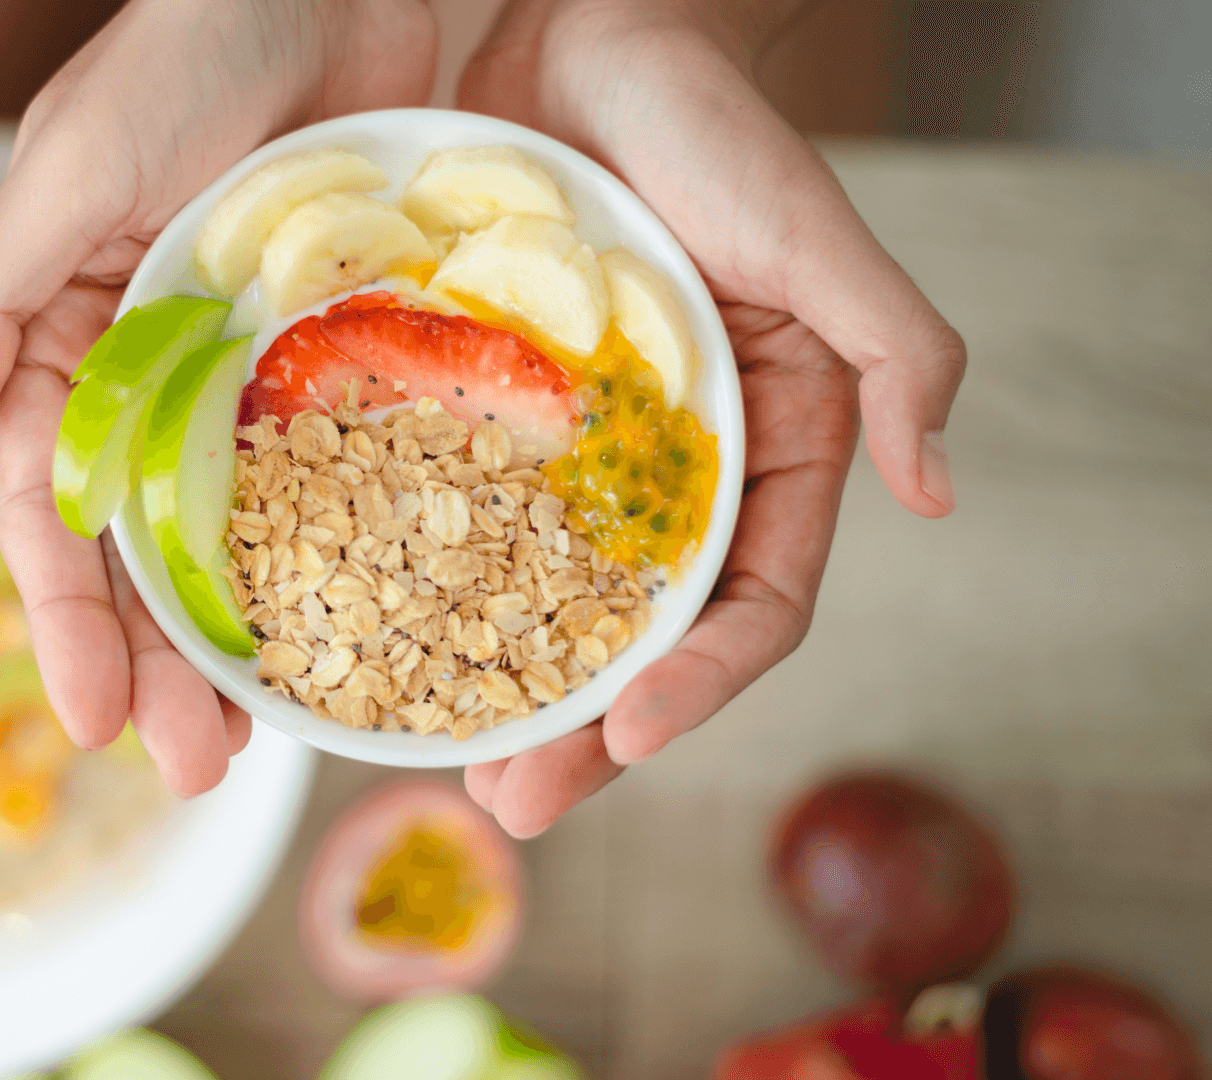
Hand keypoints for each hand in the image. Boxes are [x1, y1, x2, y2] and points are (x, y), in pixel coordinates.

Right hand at [0, 0, 438, 795]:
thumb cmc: (196, 37)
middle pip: (139, 543)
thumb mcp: (75, 162)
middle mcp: (152, 363)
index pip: (48, 500)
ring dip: (239, 634)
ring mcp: (249, 365)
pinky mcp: (339, 349)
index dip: (64, 616)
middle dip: (152, 661)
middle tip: (191, 772)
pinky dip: (339, 550)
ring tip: (261, 743)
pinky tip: (364, 628)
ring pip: (235, 527)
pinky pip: (334, 470)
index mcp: (67, 329)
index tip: (92, 725)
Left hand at [456, 0, 965, 835]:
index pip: (749, 598)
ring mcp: (561, 449)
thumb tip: (938, 491)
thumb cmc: (696, 124)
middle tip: (515, 803)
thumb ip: (895, 349)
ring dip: (498, 690)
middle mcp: (660, 467)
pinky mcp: (474, 413)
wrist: (560, 32)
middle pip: (630, 632)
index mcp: (758, 445)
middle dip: (583, 728)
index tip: (636, 737)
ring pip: (533, 598)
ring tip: (445, 769)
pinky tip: (372, 645)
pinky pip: (446, 517)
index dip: (703, 681)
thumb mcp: (812, 232)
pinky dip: (423, 589)